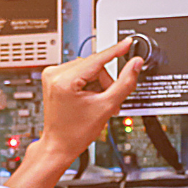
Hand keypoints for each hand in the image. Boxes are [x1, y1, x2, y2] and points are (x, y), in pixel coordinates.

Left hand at [37, 39, 143, 168]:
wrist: (59, 145)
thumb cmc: (75, 133)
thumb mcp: (106, 107)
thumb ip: (124, 83)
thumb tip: (135, 64)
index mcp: (64, 80)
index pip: (97, 59)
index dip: (116, 51)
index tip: (128, 42)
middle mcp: (54, 74)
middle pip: (94, 66)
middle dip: (104, 82)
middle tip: (107, 101)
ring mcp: (52, 75)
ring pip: (87, 69)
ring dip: (97, 84)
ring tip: (96, 103)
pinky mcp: (53, 78)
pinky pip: (78, 73)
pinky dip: (87, 84)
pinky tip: (87, 99)